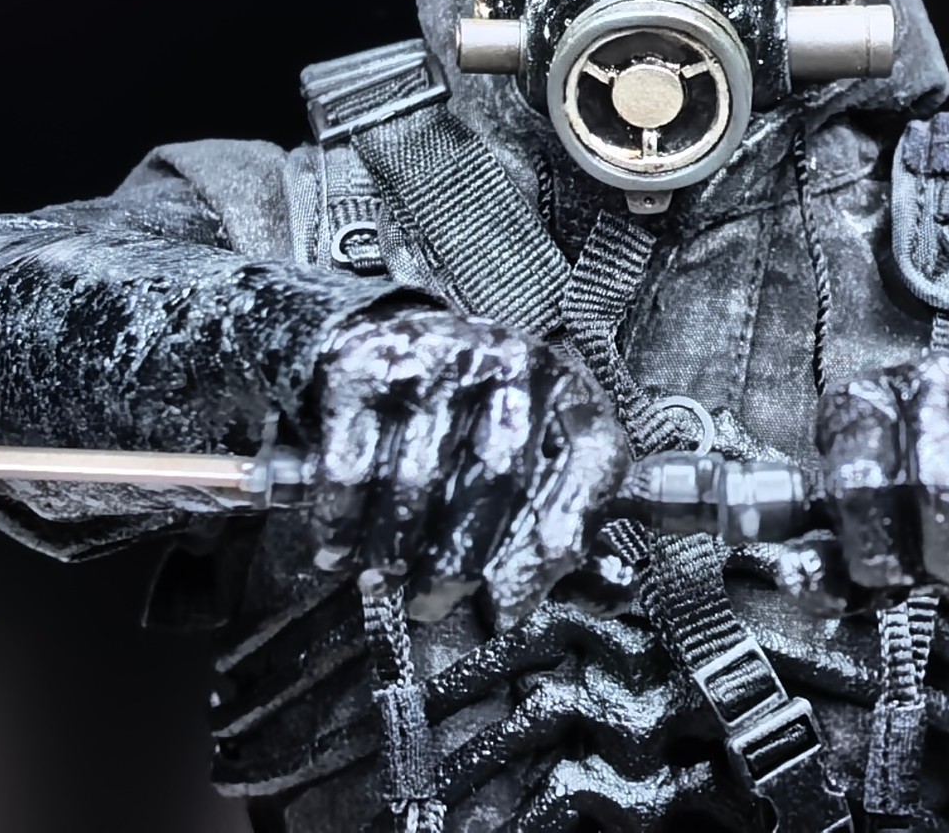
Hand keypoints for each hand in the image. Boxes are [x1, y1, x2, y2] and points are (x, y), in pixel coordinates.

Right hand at [305, 307, 627, 624]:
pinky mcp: (370, 363)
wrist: (401, 342)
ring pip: (418, 474)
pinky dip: (342, 516)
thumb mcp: (538, 458)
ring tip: (383, 581)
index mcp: (571, 392)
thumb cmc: (480, 421)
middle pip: (496, 474)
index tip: (512, 603)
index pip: (589, 463)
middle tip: (433, 605)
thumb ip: (570, 526)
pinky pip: (354, 458)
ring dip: (395, 546)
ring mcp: (440, 356)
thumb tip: (611, 595)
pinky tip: (337, 548)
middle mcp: (514, 363)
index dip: (555, 541)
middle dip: (459, 560)